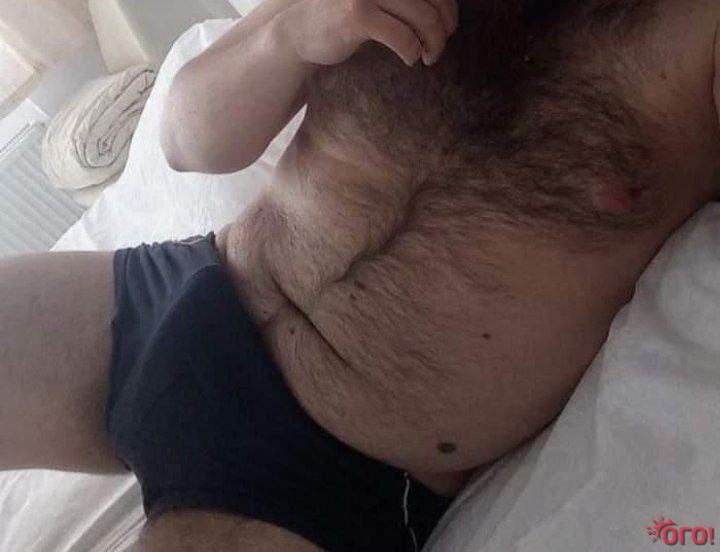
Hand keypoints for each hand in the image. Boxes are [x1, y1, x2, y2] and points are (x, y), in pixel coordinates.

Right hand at [280, 0, 458, 66]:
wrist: (300, 31)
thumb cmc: (346, 16)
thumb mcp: (380, 0)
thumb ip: (406, 0)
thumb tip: (448, 12)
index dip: (449, 7)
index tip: (448, 27)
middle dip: (444, 28)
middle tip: (438, 48)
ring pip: (423, 18)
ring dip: (433, 43)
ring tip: (429, 57)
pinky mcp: (358, 14)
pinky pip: (403, 37)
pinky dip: (412, 52)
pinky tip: (409, 59)